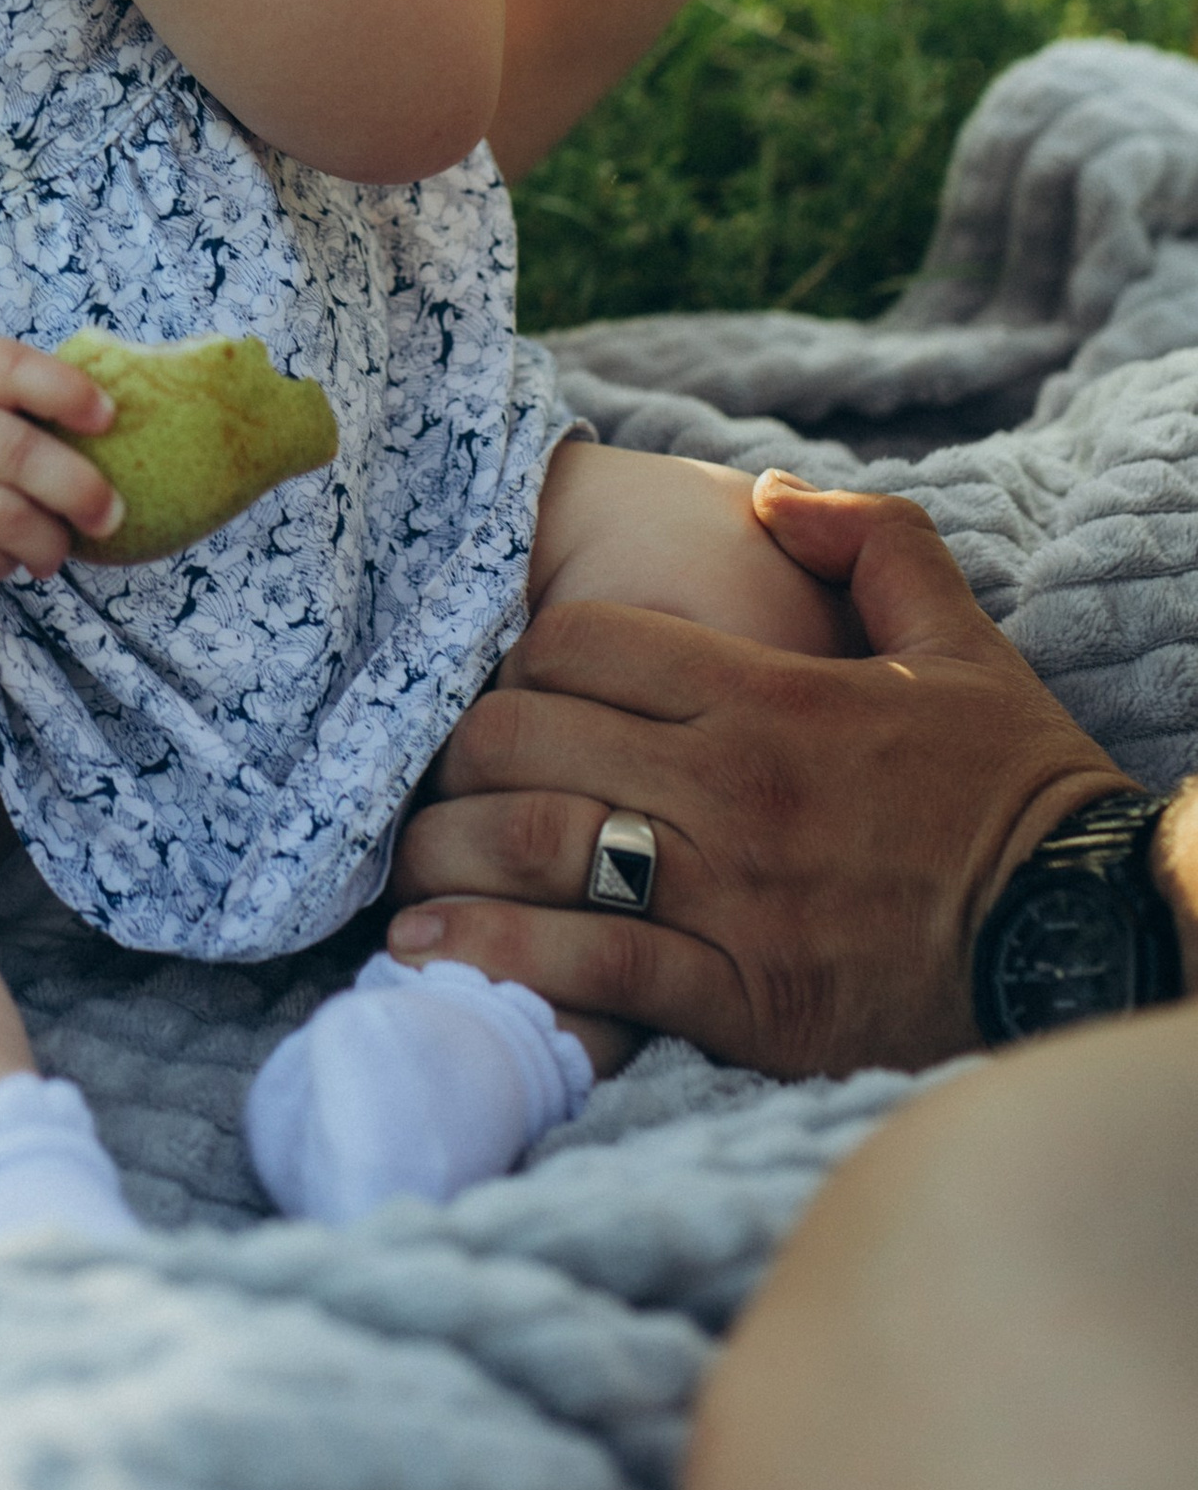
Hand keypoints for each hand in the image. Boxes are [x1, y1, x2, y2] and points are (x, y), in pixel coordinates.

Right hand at [0, 339, 122, 587]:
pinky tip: (8, 557)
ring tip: (58, 550)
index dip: (63, 389)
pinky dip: (6, 564)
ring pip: (3, 519)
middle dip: (78, 488)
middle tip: (111, 514)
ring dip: (49, 541)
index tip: (109, 415)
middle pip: (16, 454)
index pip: (7, 367)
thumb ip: (10, 394)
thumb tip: (122, 421)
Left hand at [386, 476, 1132, 1074]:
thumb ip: (870, 538)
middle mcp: (731, 787)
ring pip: (535, 849)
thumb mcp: (959, 634)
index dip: (521, 655)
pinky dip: (497, 958)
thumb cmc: (1011, 785)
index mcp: (767, 692)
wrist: (1085, 931)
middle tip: (438, 770)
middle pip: (527, 739)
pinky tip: (431, 954)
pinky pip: (589, 967)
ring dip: (443, 852)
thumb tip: (770, 491)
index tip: (513, 682)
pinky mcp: (740, 999)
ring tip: (404, 862)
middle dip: (456, 750)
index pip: (578, 643)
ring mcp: (731, 897)